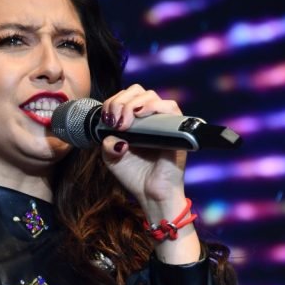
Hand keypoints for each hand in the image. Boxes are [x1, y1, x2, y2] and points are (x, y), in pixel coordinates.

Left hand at [98, 85, 187, 205]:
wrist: (151, 193)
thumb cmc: (135, 175)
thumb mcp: (111, 157)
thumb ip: (107, 141)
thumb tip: (112, 130)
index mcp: (135, 121)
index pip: (125, 96)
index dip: (113, 101)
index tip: (107, 118)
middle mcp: (150, 118)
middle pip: (137, 91)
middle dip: (120, 101)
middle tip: (115, 121)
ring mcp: (164, 121)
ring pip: (150, 95)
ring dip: (132, 104)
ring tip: (124, 123)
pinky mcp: (177, 128)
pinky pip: (170, 106)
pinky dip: (153, 106)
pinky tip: (139, 115)